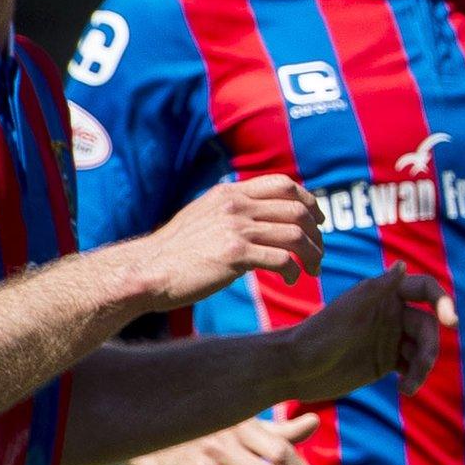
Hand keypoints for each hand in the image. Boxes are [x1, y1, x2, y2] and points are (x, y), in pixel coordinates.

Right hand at [131, 175, 322, 310]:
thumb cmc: (175, 252)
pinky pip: (281, 259)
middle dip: (316, 233)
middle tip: (318, 253)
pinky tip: (289, 280)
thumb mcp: (203, 216)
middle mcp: (235, 205)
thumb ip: (231, 211)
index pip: (283, 185)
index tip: (317, 220)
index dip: (308, 201)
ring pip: (294, 235)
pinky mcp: (234, 254)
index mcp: (229, 193)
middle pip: (296, 210)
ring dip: (312, 254)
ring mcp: (235, 228)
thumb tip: (260, 216)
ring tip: (312, 271)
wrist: (147, 271)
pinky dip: (292, 271)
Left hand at [284, 263, 455, 398]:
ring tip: (408, 388)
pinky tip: (405, 390)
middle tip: (419, 369)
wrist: (296, 368)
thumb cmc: (318, 335)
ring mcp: (390, 338)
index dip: (443, 302)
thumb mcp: (348, 311)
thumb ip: (376, 290)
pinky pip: (412, 367)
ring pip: (423, 348)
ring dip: (423, 367)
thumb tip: (403, 265)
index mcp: (384, 294)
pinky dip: (415, 378)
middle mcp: (391, 313)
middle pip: (428, 326)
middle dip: (429, 348)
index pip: (426, 290)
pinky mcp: (385, 362)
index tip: (450, 323)